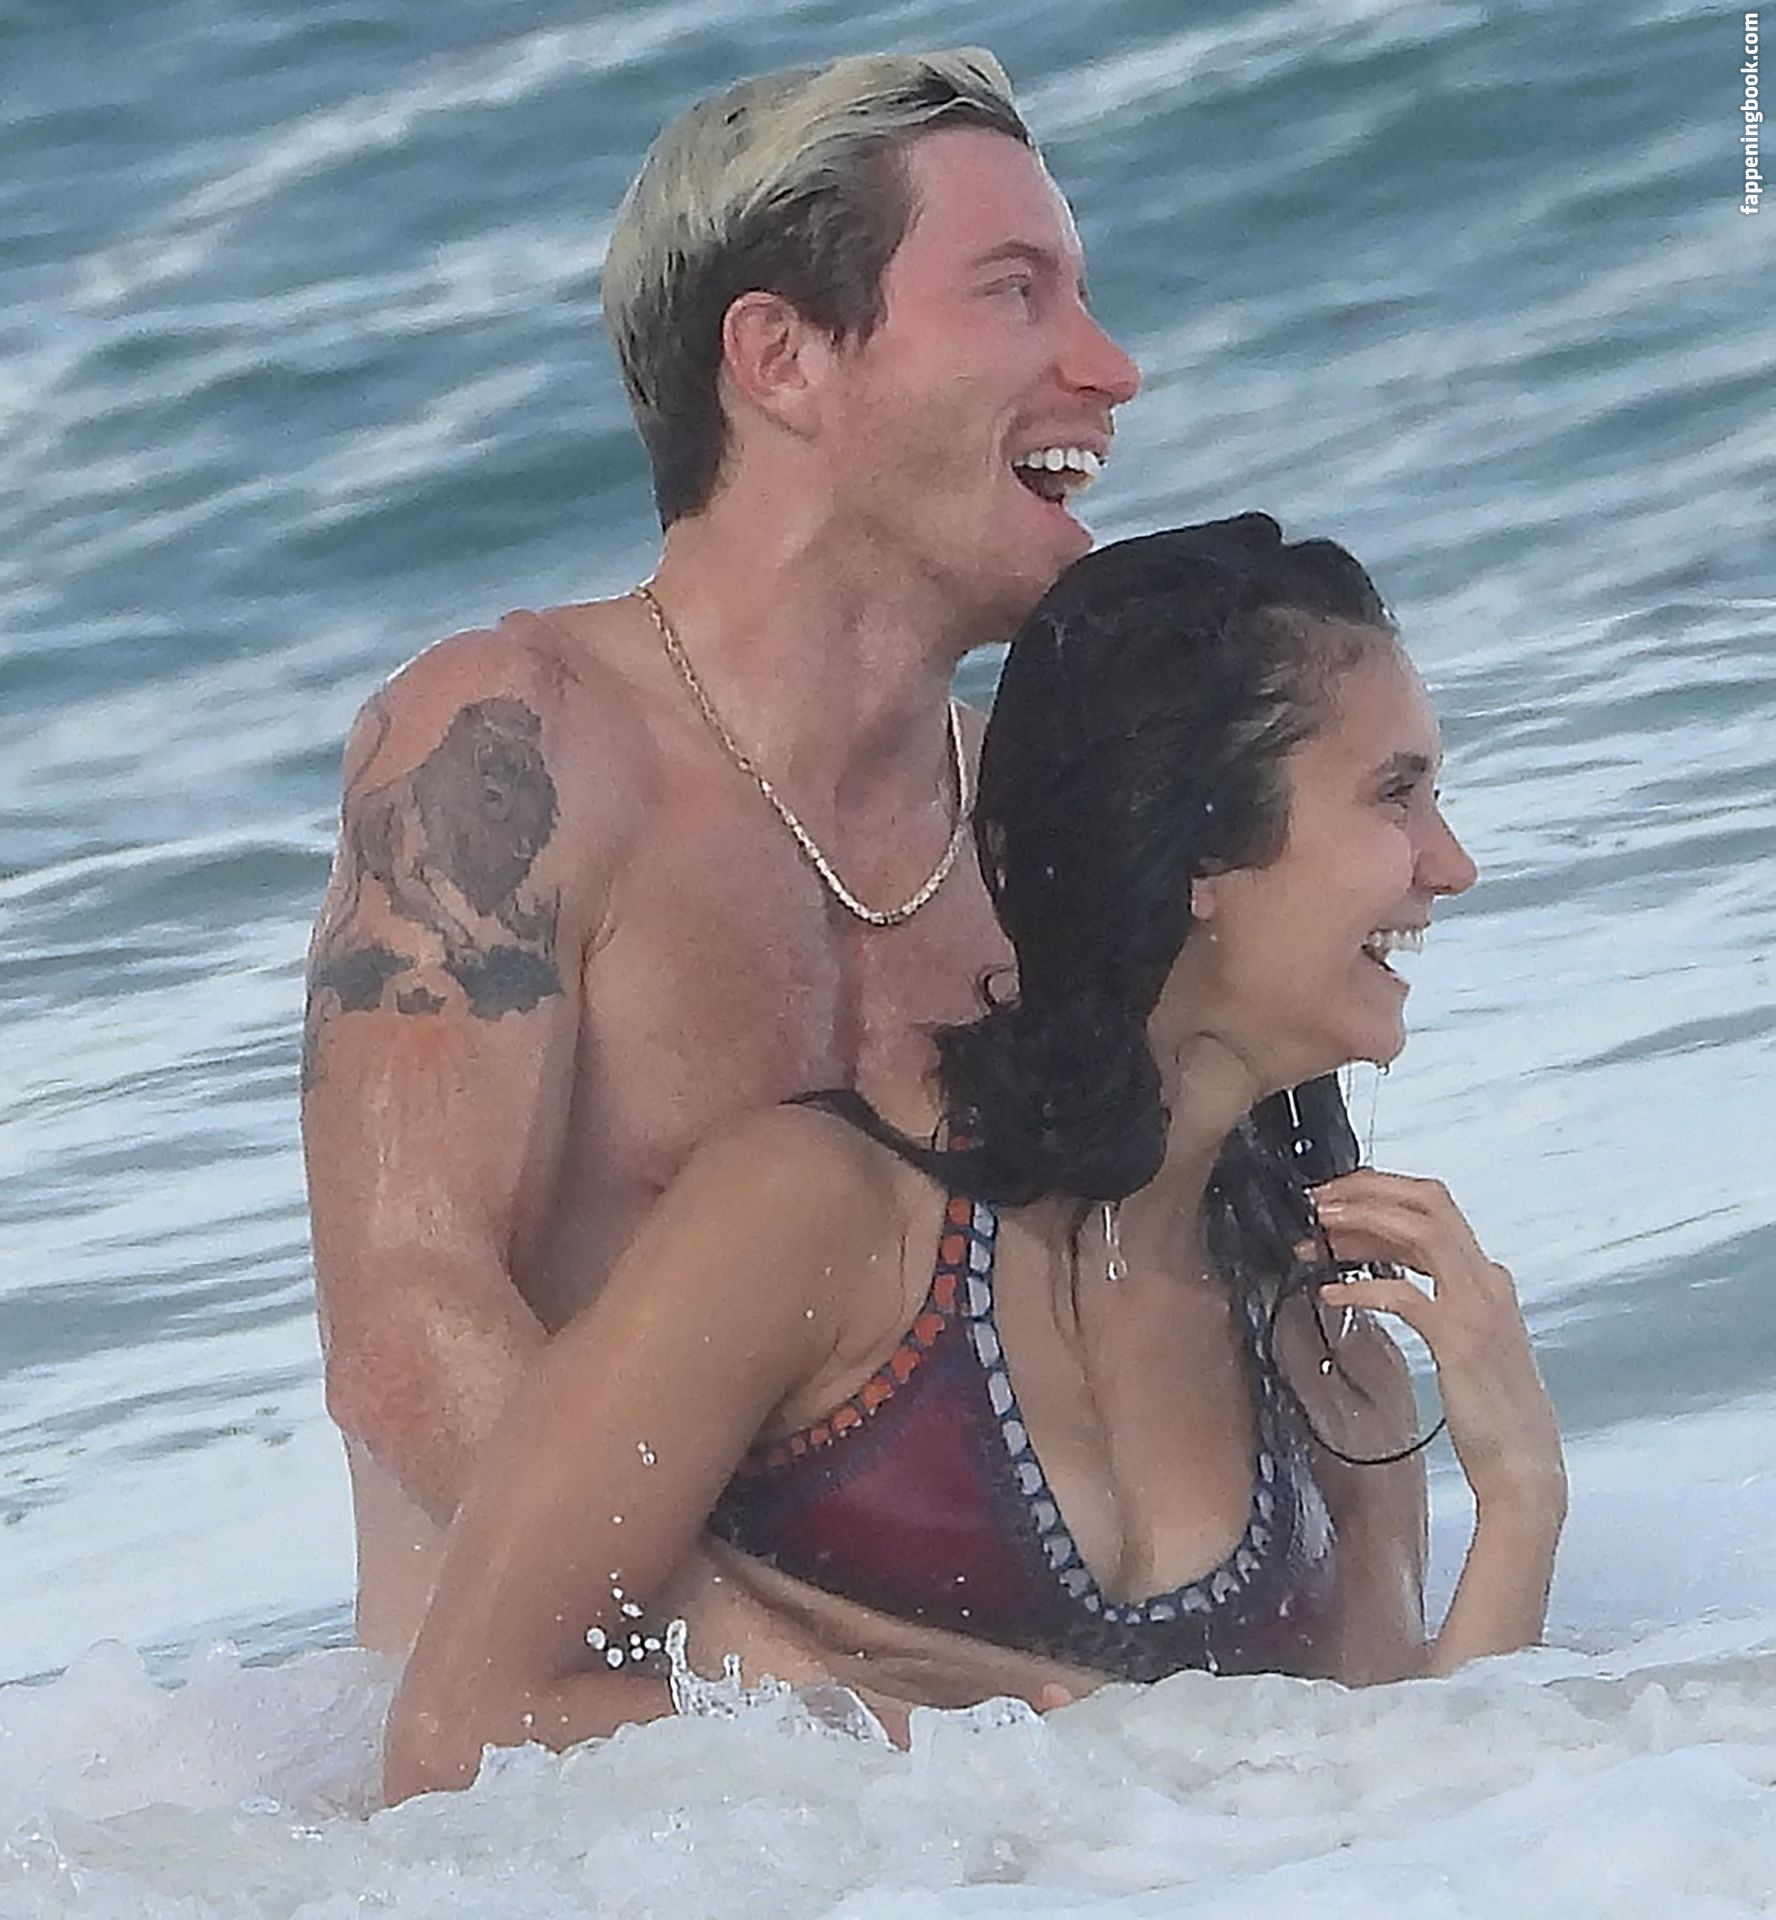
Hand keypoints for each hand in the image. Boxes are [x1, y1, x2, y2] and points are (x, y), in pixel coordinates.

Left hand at [1310, 1171, 1565, 1524]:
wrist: (1524, 1469)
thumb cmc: (1490, 1412)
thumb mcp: (1465, 1342)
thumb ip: (1439, 1304)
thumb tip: (1385, 1276)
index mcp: (1487, 1279)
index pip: (1433, 1210)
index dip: (1382, 1195)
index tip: (1336, 1199)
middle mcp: (1488, 1281)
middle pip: (1428, 1202)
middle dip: (1368, 1190)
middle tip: (1317, 1199)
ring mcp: (1478, 1306)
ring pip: (1419, 1230)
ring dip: (1362, 1221)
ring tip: (1316, 1229)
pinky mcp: (1460, 1339)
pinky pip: (1404, 1293)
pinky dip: (1362, 1286)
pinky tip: (1329, 1295)